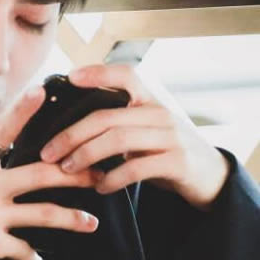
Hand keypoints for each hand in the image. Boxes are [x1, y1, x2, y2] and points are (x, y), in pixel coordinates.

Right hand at [0, 86, 101, 259]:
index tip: (41, 90)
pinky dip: (34, 256)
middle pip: (38, 173)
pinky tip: (38, 259)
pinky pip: (25, 248)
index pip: (0, 132)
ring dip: (72, 219)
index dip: (22, 111)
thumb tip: (18, 162)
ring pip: (43, 213)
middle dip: (74, 175)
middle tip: (97, 174)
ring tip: (89, 222)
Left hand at [40, 64, 229, 210]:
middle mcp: (160, 112)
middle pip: (106, 116)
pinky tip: (98, 187)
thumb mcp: (144, 127)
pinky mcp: (178, 163)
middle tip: (48, 152)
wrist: (211, 176)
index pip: (125, 75)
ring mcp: (171, 137)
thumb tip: (64, 121)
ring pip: (118, 140)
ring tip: (66, 169)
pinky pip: (136, 168)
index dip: (98, 73)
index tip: (70, 77)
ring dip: (86, 156)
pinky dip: (112, 179)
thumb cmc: (163, 148)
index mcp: (149, 99)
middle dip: (71, 135)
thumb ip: (116, 120)